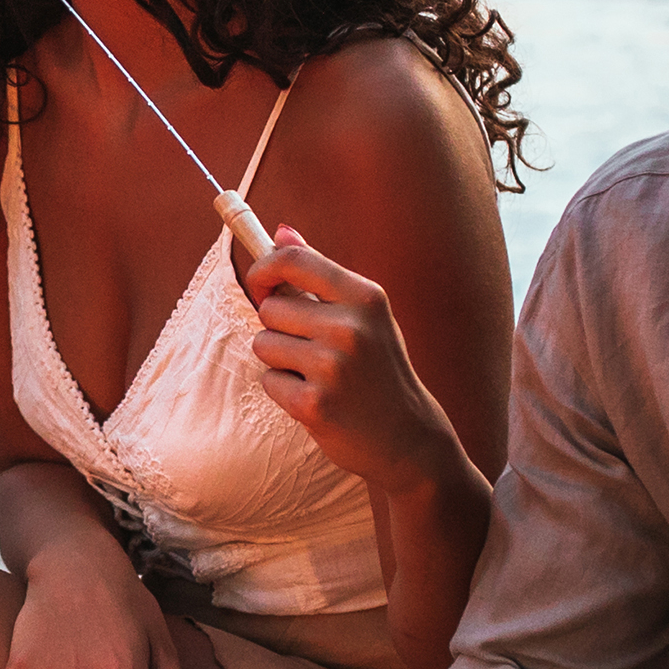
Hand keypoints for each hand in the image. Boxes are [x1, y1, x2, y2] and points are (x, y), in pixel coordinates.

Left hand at [240, 223, 454, 496]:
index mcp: (365, 297)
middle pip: (269, 308)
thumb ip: (321, 275)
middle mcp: (350, 327)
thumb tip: (282, 231)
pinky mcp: (314, 404)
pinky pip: (268, 381)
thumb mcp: (364, 315)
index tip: (260, 283)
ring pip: (262, 345)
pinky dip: (284, 392)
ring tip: (317, 376)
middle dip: (279, 328)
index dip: (264, 268)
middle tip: (313, 351)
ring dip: (279, 362)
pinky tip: (317, 401)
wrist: (408, 438)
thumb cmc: (379, 369)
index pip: (293, 261)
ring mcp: (332, 367)